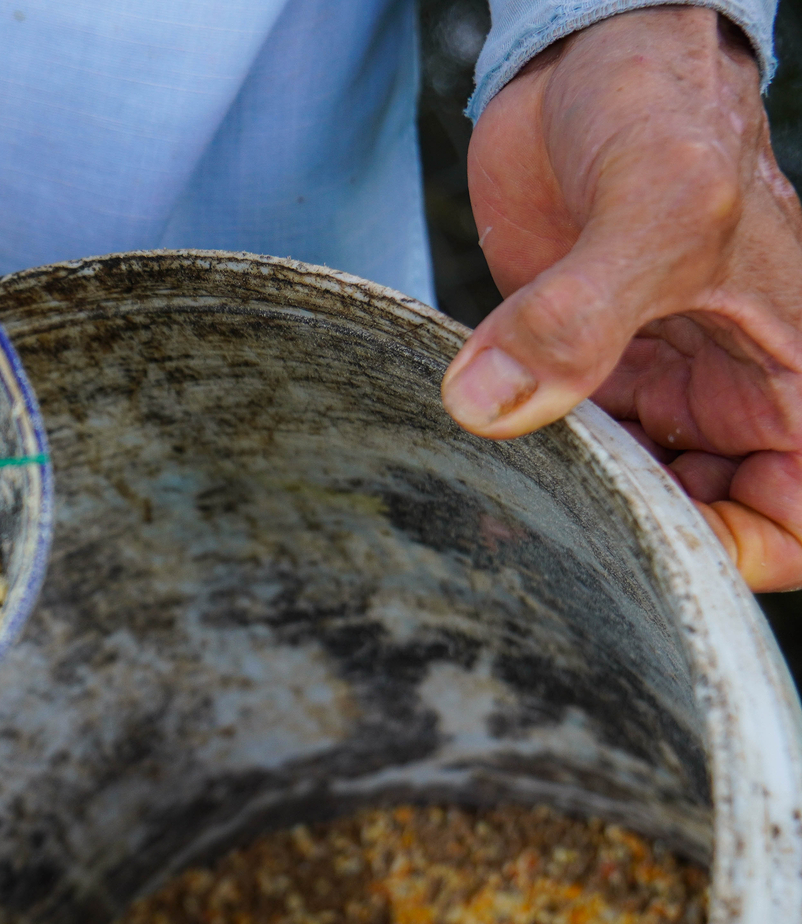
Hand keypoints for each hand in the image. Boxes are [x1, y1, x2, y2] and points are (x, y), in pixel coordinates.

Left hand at [442, 7, 801, 590]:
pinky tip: (463, 457)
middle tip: (530, 534)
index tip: (637, 543)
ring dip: (561, 502)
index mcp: (795, 371)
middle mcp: (731, 391)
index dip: (735, 554)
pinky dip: (517, 455)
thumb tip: (488, 406)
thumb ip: (581, 310)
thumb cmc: (664, 113)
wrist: (587, 63)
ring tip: (484, 507)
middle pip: (698, 519)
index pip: (797, 518)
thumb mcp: (654, 204)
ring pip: (622, 487)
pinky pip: (558, 437)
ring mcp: (655, 382)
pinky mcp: (578, 363)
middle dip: (623, 538)